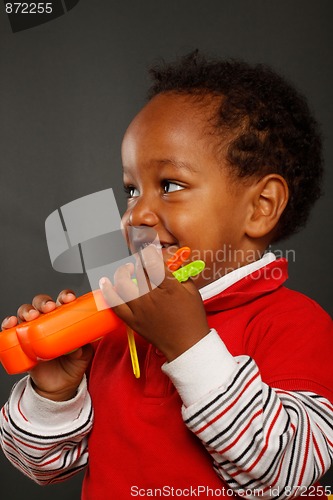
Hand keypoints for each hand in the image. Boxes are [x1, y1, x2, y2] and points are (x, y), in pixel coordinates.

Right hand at [1, 290, 93, 400]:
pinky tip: (11, 324)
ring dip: (27, 311)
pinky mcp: (20, 343)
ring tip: (32, 317)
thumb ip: (83, 348)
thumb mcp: (83, 355)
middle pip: (42, 303)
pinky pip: (11, 330)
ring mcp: (32, 331)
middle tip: (49, 308)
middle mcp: (47, 321)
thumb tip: (77, 347)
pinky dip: (8, 324)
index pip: (63, 301)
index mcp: (64, 318)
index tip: (69, 299)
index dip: (65, 296)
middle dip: (44, 302)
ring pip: (25, 313)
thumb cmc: (73, 364)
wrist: (59, 386)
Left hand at [99, 245, 209, 360]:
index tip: (149, 251)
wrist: (187, 345)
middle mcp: (152, 297)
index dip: (148, 253)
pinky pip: (115, 304)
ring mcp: (140, 309)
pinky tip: (105, 282)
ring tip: (126, 270)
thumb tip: (169, 263)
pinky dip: (108, 292)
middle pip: (138, 271)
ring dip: (123, 273)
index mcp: (169, 288)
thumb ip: (180, 275)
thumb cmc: (192, 320)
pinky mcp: (132, 320)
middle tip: (143, 263)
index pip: (153, 263)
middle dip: (139, 263)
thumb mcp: (192, 292)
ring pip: (123, 283)